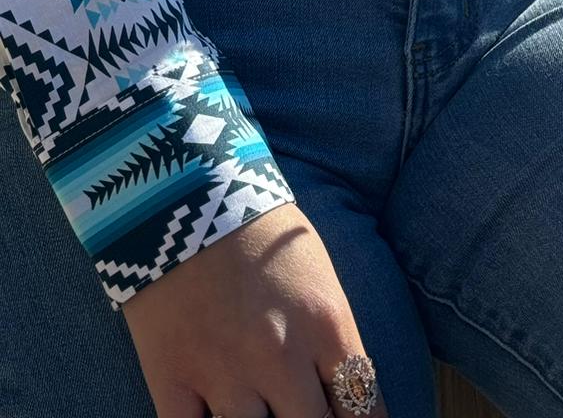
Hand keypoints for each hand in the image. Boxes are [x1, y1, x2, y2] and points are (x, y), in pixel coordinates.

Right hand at [121, 203, 389, 417]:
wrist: (188, 192)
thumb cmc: (261, 230)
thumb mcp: (318, 276)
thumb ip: (331, 339)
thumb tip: (344, 391)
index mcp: (326, 325)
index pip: (362, 404)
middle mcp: (282, 357)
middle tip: (310, 415)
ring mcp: (225, 374)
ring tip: (267, 417)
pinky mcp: (174, 381)